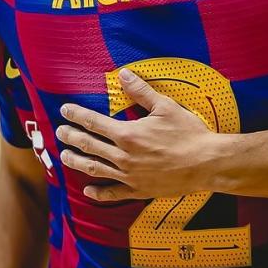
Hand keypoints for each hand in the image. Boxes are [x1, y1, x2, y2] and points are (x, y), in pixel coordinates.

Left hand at [56, 68, 222, 201]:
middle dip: (71, 137)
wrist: (207, 163)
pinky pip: (113, 194)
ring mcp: (129, 176)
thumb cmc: (188, 133)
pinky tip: (88, 190)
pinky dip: (98, 193)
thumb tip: (123, 73)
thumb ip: (141, 91)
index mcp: (128, 134)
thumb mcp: (165, 106)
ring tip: (65, 156)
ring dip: (77, 161)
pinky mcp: (138, 191)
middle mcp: (124, 156)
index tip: (65, 110)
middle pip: (89, 145)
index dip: (76, 115)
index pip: (93, 122)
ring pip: (95, 169)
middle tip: (60, 132)